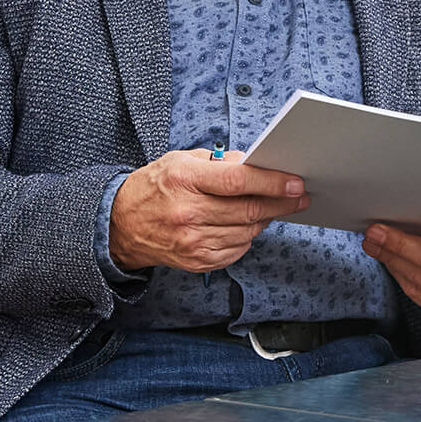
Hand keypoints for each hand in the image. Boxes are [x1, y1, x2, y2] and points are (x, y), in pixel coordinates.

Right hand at [109, 149, 306, 272]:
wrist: (120, 224)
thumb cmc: (155, 186)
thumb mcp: (181, 160)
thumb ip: (220, 162)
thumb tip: (257, 164)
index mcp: (185, 180)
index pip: (239, 181)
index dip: (272, 182)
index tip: (296, 182)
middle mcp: (188, 213)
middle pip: (249, 209)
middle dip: (281, 202)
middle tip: (300, 196)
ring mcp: (192, 241)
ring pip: (247, 231)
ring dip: (266, 219)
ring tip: (273, 207)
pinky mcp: (196, 261)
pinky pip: (237, 249)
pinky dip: (248, 236)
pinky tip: (247, 224)